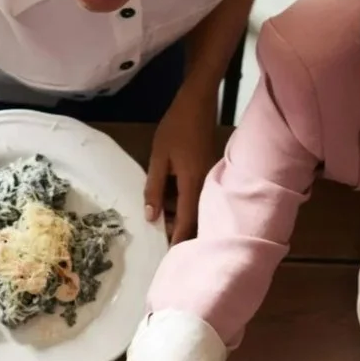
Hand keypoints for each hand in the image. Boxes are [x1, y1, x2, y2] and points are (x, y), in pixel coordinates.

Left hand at [145, 86, 220, 240]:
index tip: (169, 258)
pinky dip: (183, 202)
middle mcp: (205, 186)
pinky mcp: (208, 172)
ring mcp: (209, 179)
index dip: (177, 241)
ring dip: (179, 215)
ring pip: (196, 207)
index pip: (186, 221)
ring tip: (159, 216)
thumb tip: (151, 216)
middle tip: (160, 238)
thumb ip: (154, 188)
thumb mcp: (158, 157)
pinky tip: (169, 198)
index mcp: (193, 184)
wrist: (198, 102)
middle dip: (178, 230)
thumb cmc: (176, 127)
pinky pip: (197, 195)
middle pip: (194, 219)